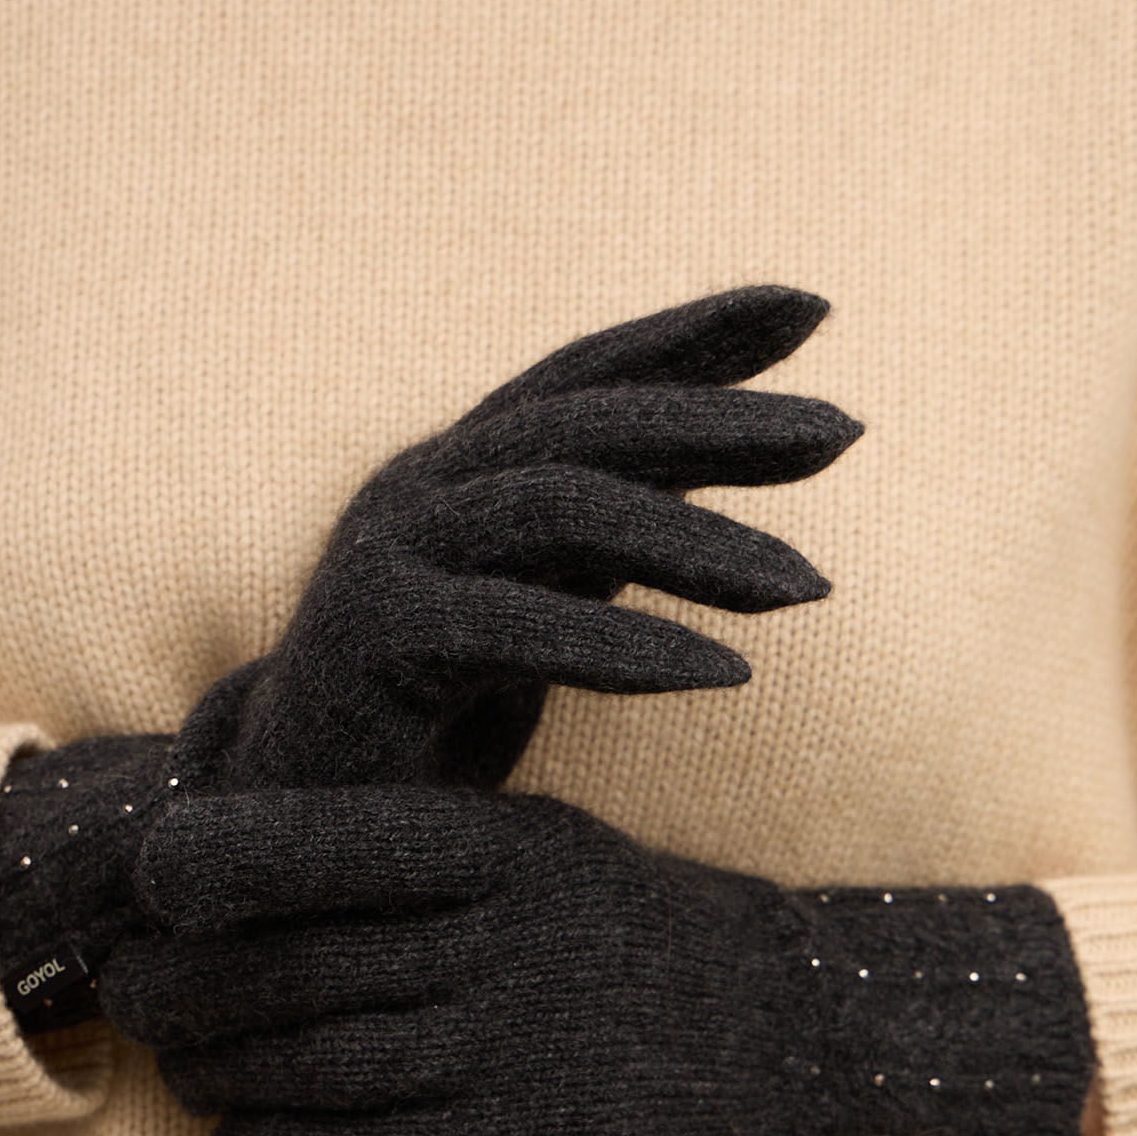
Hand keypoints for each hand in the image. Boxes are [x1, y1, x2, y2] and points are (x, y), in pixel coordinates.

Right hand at [0, 285, 859, 1037]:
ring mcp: (383, 551)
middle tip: (845, 434)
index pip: (585, 378)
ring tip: (808, 588)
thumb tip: (712, 491)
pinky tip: (723, 674)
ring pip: (558, 507)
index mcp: (457, 472)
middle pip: (586, 424)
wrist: (290, 827)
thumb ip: (598, 546)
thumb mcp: (529, 615)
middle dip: (720, 420)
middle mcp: (417, 488)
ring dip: (693, 542)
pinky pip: (511, 623)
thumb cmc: (421, 726)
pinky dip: (621, 647)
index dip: (691, 333)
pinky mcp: (367, 635)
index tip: (811, 308)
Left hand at [96, 786, 1096, 1135]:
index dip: (199, 870)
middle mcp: (494, 936)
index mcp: (491, 842)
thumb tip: (226, 862)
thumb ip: (405, 844)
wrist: (770, 1021)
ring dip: (214, 1079)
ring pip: (308, 1066)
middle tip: (134, 1001)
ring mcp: (510, 1043)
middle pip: (283, 968)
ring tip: (180, 1075)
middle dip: (179, 993)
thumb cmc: (617, 920)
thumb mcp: (531, 840)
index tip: (146, 893)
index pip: (307, 844)